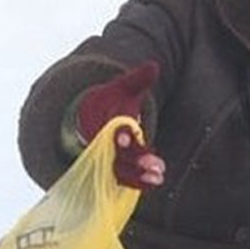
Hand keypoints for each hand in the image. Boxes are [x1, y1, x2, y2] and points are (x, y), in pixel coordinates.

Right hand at [75, 60, 164, 189]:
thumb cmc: (112, 101)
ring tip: (159, 178)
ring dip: (138, 176)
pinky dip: (137, 182)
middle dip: (135, 160)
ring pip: (120, 170)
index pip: (112, 129)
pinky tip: (155, 182)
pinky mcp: (112, 165)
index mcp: (106, 120)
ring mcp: (106, 155)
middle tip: (155, 166)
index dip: (120, 133)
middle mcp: (104, 141)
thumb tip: (154, 66)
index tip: (126, 137)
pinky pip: (122, 177)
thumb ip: (138, 79)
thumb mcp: (123, 87)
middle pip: (117, 154)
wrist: (90, 115)